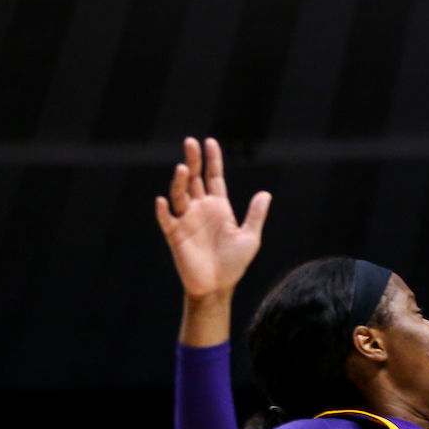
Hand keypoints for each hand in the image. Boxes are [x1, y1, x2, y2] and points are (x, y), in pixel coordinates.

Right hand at [155, 137, 270, 299]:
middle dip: (193, 160)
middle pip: (194, 179)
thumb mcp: (250, 237)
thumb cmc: (234, 263)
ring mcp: (186, 220)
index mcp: (219, 207)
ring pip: (179, 194)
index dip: (212, 160)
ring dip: (179, 181)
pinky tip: (163, 200)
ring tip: (183, 167)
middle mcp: (201, 209)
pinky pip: (167, 219)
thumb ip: (255, 215)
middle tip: (190, 141)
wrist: (218, 286)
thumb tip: (266, 193)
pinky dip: (164, 210)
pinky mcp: (175, 235)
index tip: (210, 142)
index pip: (213, 177)